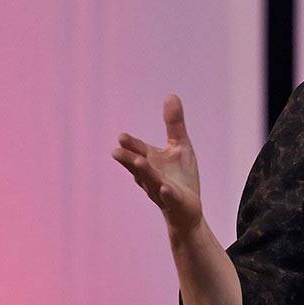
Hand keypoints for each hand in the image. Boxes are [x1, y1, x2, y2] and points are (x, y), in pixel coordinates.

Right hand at [111, 93, 203, 239]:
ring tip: (138, 162)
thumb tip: (171, 95)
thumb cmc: (179, 177)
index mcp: (151, 161)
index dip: (131, 144)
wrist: (186, 210)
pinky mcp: (175, 203)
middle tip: (117, 151)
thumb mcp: (180, 146)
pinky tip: (165, 189)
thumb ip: (174, 123)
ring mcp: (162, 191)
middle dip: (128, 159)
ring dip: (144, 172)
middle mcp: (151, 176)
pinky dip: (167, 193)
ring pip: (151, 181)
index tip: (121, 137)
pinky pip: (170, 198)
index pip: (138, 150)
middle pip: (138, 166)